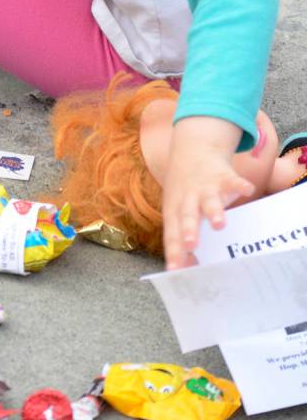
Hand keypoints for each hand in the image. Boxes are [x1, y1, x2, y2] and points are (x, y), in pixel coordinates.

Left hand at [161, 116, 252, 269]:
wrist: (192, 149)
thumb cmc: (184, 190)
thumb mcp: (177, 209)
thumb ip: (182, 236)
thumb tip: (185, 268)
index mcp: (175, 209)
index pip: (172, 232)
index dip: (173, 250)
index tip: (173, 270)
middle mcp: (187, 198)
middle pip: (187, 216)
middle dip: (189, 230)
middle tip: (191, 245)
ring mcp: (205, 187)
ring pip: (208, 200)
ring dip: (213, 211)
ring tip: (219, 224)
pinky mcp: (222, 176)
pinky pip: (232, 181)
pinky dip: (239, 185)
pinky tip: (247, 190)